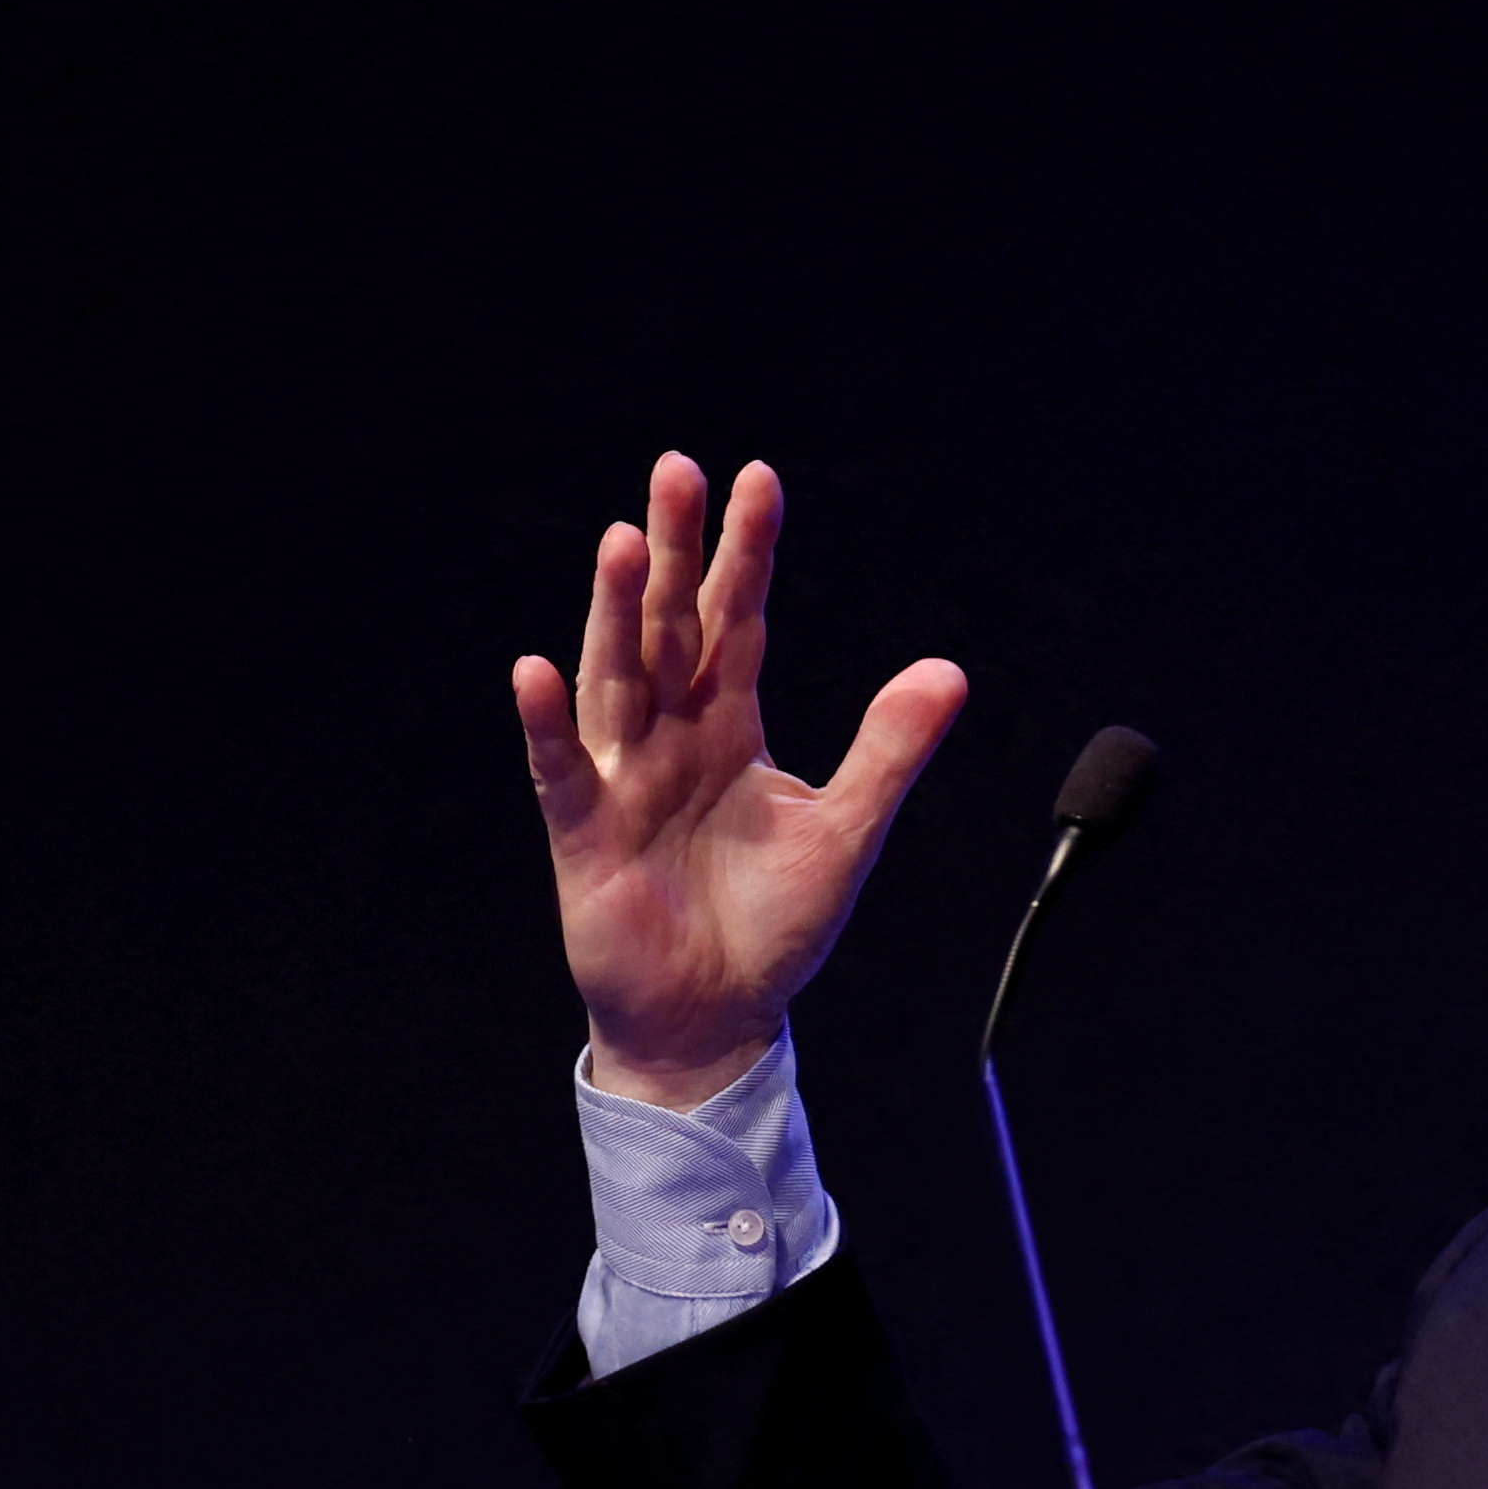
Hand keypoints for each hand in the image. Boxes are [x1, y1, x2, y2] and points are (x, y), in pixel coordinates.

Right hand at [514, 452, 969, 1104]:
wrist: (717, 1020)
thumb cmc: (773, 928)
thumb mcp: (845, 832)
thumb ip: (888, 751)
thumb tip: (950, 672)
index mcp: (731, 726)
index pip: (739, 620)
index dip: (746, 553)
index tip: (756, 480)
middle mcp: (671, 736)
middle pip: (670, 625)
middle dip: (674, 551)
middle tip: (677, 468)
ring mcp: (623, 778)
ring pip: (617, 677)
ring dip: (615, 611)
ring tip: (623, 541)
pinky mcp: (586, 834)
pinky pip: (564, 769)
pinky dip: (548, 723)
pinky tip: (537, 670)